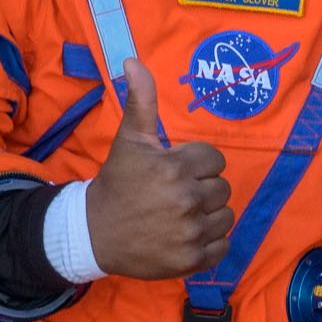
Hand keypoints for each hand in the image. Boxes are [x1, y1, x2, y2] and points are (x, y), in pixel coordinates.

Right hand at [83, 62, 230, 278]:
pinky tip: (186, 236)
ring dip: (209, 215)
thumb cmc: (118, 182)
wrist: (94, 232)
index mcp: (175, 167)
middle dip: (202, 188)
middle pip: (222, 188)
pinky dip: (210, 242)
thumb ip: (141, 100)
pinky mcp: (192, 260)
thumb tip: (133, 61)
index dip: (196, 164)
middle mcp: (186, 200)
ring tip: (181, 215)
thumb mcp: (130, 139)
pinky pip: (223, 245)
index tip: (174, 171)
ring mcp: (190, 233)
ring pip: (226, 216)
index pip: (215, 160)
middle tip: (174, 195)